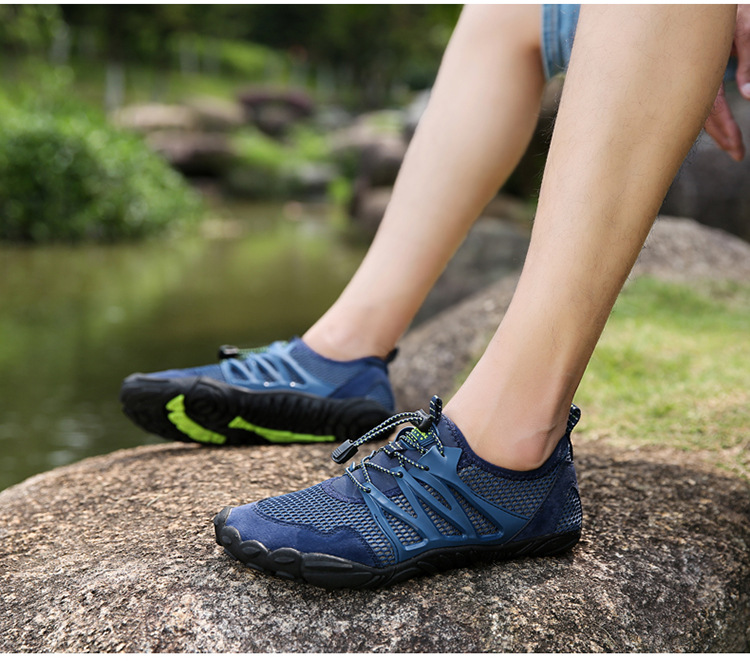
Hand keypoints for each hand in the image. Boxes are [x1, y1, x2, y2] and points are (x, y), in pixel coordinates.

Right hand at [704, 5, 749, 160]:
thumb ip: (746, 60)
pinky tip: (711, 117)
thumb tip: (747, 95)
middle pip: (701, 112)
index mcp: (700, 66)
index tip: (737, 149)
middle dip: (720, 134)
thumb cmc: (726, 7)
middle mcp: (690, 73)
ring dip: (713, 125)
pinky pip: (697, 94)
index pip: (711, 108)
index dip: (726, 129)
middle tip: (735, 152)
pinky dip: (706, 109)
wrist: (704, 1)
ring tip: (727, 141)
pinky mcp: (690, 65)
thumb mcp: (744, 28)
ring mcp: (688, 71)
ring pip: (696, 105)